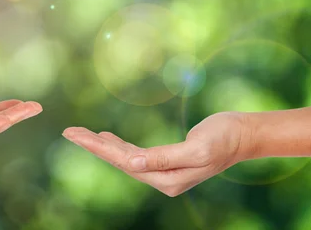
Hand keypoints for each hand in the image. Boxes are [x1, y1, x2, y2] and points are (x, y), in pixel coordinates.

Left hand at [62, 112, 251, 196]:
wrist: (242, 134)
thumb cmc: (223, 138)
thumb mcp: (196, 149)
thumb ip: (164, 158)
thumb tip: (132, 164)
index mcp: (167, 179)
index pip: (125, 163)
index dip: (99, 148)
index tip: (77, 134)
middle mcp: (162, 178)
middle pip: (119, 161)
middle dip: (93, 146)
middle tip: (68, 131)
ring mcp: (164, 171)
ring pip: (125, 157)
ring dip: (102, 145)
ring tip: (79, 133)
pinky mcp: (166, 160)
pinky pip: (135, 154)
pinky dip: (118, 145)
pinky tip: (106, 137)